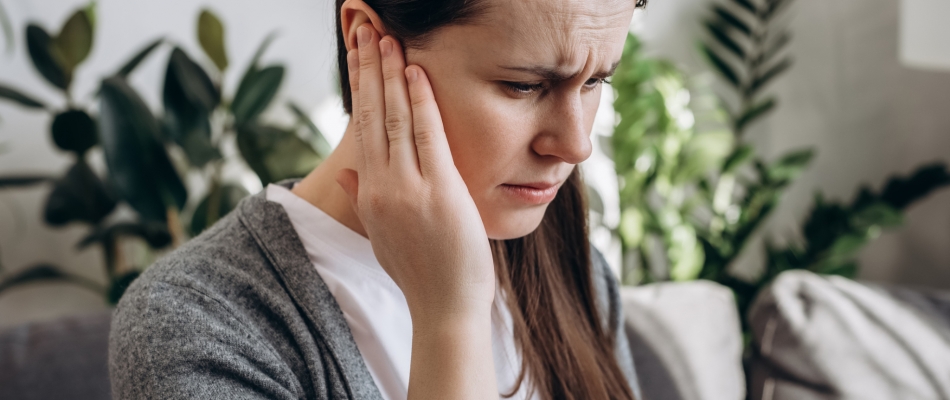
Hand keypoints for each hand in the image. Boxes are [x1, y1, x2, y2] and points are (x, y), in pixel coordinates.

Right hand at [336, 25, 495, 322]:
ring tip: (386, 40)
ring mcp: (409, 188)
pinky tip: (415, 75)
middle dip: (368, 69)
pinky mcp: (439, 191)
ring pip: (394, 120)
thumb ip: (366, 200)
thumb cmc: (419, 272)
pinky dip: (420, 103)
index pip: (360, 128)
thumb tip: (349, 173)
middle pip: (371, 116)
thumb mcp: (382, 235)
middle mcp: (383, 186)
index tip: (356, 55)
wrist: (444, 305)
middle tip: (365, 31)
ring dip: (390, 76)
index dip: (358, 87)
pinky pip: (427, 137)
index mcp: (370, 194)